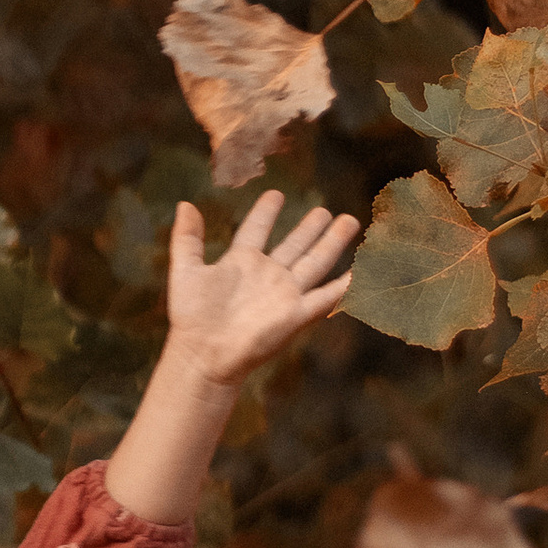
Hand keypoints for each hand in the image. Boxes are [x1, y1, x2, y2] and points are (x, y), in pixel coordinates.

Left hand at [165, 193, 357, 387]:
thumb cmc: (191, 317)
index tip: (275, 194)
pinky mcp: (296, 314)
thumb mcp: (185, 271)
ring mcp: (283, 293)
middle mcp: (266, 275)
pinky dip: (344, 285)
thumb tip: (185, 204)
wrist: (204, 353)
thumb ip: (187, 238)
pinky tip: (361, 271)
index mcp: (240, 263)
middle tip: (326, 210)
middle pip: (294, 245)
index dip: (265, 213)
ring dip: (332, 243)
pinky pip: (325, 296)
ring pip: (314, 262)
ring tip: (350, 221)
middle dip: (310, 228)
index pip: (256, 230)